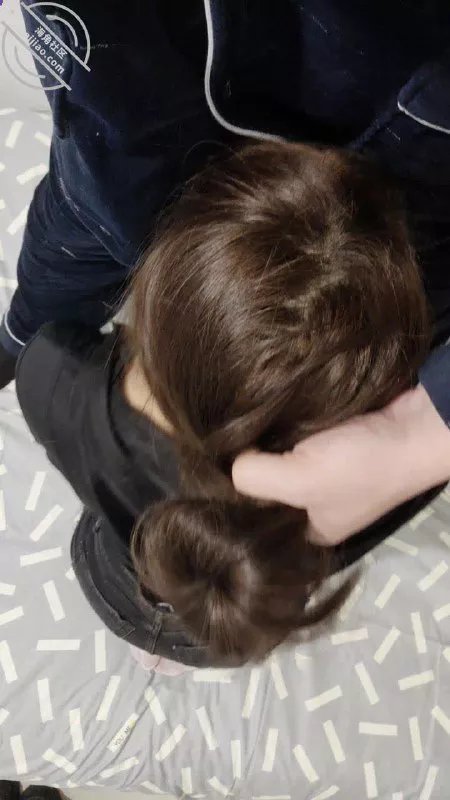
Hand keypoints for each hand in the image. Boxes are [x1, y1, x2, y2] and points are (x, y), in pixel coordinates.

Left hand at [232, 385, 449, 544]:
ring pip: (273, 461)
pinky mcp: (326, 444)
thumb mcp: (301, 480)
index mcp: (307, 532)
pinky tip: (259, 414)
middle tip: (216, 440)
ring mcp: (320, 474)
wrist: (417, 425)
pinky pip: (289, 439)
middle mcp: (310, 507)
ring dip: (259, 443)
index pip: (254, 519)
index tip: (208, 467)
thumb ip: (254, 478)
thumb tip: (229, 460)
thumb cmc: (361, 464)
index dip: (231, 495)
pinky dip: (277, 427)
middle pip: (262, 488)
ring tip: (232, 424)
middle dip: (244, 466)